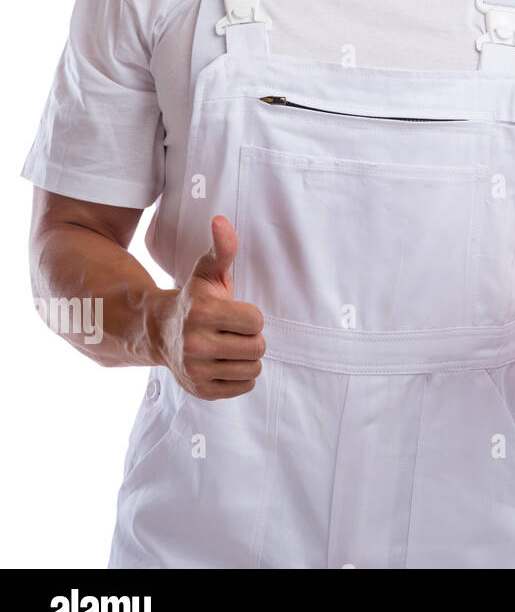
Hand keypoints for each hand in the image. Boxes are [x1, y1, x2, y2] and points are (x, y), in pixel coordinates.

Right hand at [155, 215, 264, 399]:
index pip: (256, 321)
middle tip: (232, 331)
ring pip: (253, 368)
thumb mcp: (208, 272)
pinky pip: (245, 386)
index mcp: (202, 313)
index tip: (234, 313)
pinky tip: (224, 362)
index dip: (251, 316)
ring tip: (228, 345)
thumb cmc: (195, 299)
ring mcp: (196, 371)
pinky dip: (240, 375)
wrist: (160, 333)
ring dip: (247, 357)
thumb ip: (222, 248)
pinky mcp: (200, 390)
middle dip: (251, 337)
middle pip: (258, 347)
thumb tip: (220, 220)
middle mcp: (195, 344)